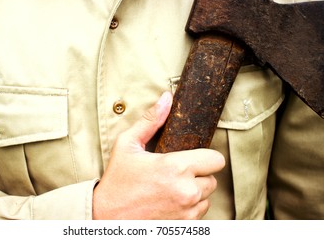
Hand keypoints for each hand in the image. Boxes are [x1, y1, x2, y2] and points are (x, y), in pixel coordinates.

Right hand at [92, 91, 224, 218]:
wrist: (107, 217)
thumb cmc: (117, 180)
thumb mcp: (127, 145)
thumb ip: (150, 120)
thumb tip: (166, 98)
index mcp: (176, 167)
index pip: (216, 160)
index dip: (205, 157)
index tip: (191, 158)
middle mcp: (186, 191)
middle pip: (213, 179)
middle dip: (198, 175)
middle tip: (176, 174)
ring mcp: (186, 211)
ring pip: (207, 197)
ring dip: (195, 192)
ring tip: (172, 188)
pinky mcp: (184, 226)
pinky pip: (199, 213)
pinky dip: (189, 207)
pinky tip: (170, 202)